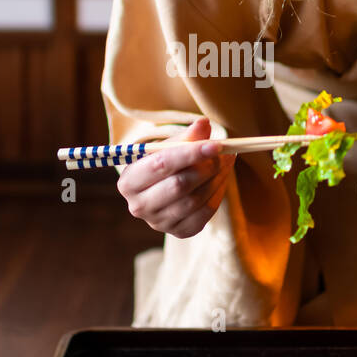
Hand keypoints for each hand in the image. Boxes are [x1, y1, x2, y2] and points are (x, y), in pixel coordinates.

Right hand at [117, 117, 236, 238]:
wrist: (160, 190)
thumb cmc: (162, 163)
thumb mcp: (168, 146)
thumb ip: (186, 136)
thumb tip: (203, 124)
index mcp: (129, 181)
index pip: (162, 165)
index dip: (191, 153)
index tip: (216, 145)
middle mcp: (139, 206)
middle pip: (179, 186)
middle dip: (207, 167)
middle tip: (226, 153)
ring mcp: (158, 223)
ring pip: (195, 200)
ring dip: (216, 179)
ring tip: (227, 163)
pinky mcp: (179, 232)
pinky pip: (204, 214)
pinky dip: (217, 194)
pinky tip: (221, 179)